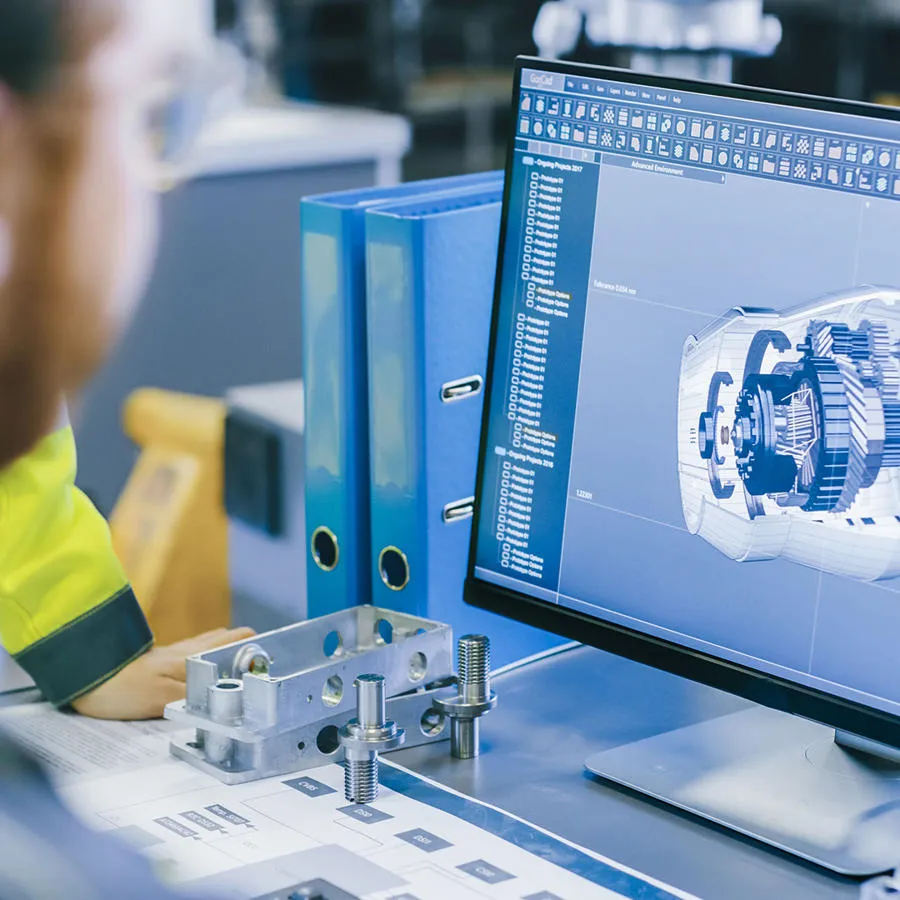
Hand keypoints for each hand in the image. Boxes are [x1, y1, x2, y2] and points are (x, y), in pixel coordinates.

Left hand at [71, 627, 254, 720]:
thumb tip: (228, 698)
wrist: (85, 675)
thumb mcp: (163, 698)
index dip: (258, 647)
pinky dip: (204, 660)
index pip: (237, 641)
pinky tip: (200, 673)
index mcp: (194, 656)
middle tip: (258, 664)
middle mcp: (186, 650)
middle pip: (226, 640)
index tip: (273, 660)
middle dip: (245, 648)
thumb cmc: (122, 687)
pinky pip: (191, 656)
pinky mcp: (157, 662)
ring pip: (208, 646)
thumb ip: (196, 697)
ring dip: (225, 653)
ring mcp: (171, 654)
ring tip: (237, 668)